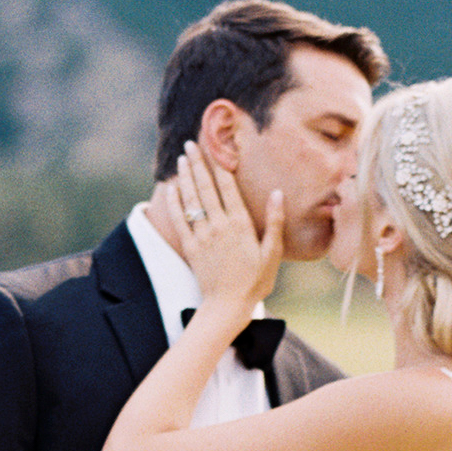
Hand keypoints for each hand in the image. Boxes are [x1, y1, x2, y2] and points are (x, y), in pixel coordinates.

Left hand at [151, 143, 282, 327]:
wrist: (227, 306)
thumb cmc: (255, 281)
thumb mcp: (272, 253)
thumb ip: (275, 221)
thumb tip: (278, 193)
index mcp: (240, 224)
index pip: (228, 187)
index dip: (220, 165)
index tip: (215, 146)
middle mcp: (219, 226)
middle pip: (206, 188)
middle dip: (198, 163)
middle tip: (191, 144)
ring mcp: (202, 236)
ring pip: (191, 200)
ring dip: (186, 177)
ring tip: (182, 158)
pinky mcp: (190, 247)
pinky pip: (179, 220)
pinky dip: (175, 201)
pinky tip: (173, 187)